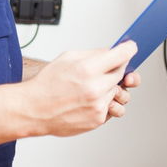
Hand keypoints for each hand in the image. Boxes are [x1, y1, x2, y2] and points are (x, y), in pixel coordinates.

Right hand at [23, 41, 137, 136]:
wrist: (35, 109)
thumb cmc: (48, 83)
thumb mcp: (68, 57)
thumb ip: (94, 53)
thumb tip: (112, 50)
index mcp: (88, 69)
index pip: (121, 56)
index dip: (128, 49)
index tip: (131, 47)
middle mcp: (95, 88)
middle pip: (122, 73)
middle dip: (117, 67)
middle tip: (107, 66)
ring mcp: (98, 105)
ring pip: (118, 90)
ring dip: (110, 86)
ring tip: (96, 85)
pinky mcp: (98, 119)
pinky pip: (111, 105)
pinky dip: (104, 100)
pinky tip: (89, 98)